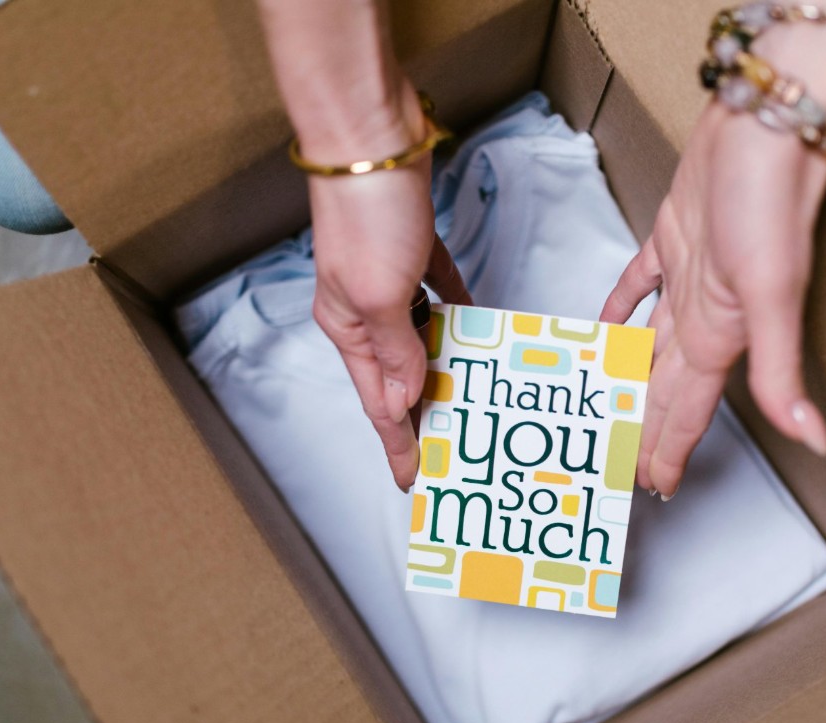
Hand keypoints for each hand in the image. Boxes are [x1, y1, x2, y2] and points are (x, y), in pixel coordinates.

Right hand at [308, 89, 471, 490]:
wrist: (371, 138)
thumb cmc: (366, 215)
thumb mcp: (380, 297)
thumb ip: (396, 351)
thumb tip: (402, 401)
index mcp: (349, 327)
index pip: (378, 402)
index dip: (397, 443)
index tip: (413, 480)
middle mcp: (366, 308)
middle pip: (399, 374)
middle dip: (422, 412)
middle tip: (450, 448)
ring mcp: (389, 277)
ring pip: (422, 336)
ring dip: (444, 364)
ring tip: (471, 396)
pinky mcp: (413, 246)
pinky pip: (440, 291)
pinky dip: (457, 310)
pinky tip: (476, 325)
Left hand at [601, 19, 825, 497]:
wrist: (766, 126)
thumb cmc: (770, 203)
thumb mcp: (772, 298)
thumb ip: (781, 373)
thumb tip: (815, 440)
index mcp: (720, 338)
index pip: (685, 410)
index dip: (669, 448)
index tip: (653, 484)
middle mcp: (702, 316)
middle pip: (662, 387)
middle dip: (643, 426)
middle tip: (617, 459)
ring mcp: (686, 279)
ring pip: (646, 343)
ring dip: (626, 375)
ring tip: (602, 402)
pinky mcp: (672, 239)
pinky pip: (638, 284)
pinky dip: (619, 305)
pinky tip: (604, 321)